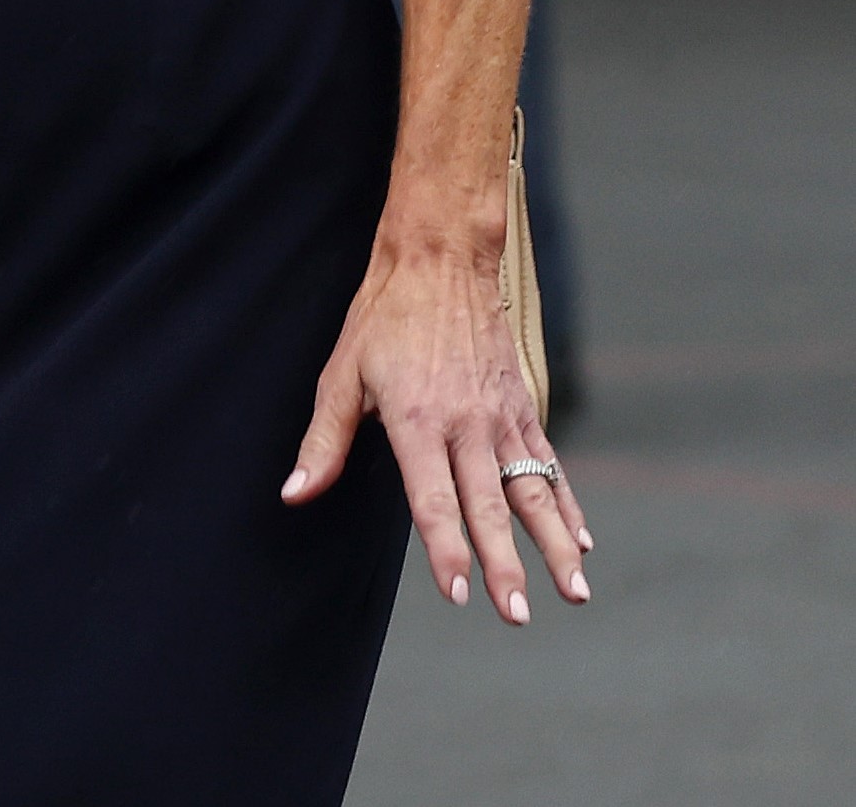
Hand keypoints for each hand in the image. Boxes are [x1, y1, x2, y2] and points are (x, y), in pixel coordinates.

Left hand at [286, 236, 588, 622]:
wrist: (442, 262)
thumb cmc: (382, 319)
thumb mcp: (340, 375)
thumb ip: (324, 441)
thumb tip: (294, 493)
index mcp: (416, 419)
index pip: (432, 498)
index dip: (444, 547)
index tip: (456, 591)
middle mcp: (466, 423)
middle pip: (489, 506)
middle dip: (504, 565)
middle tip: (515, 614)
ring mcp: (502, 416)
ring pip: (534, 491)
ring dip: (555, 544)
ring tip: (574, 592)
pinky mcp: (524, 406)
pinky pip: (549, 464)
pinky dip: (567, 504)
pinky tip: (582, 541)